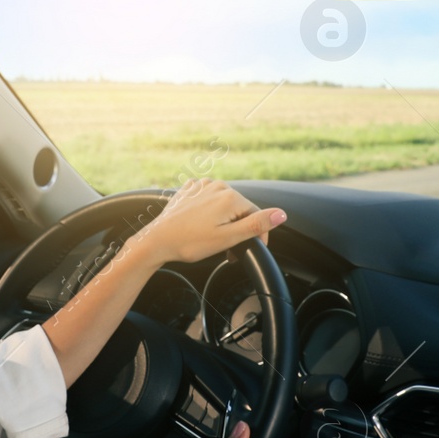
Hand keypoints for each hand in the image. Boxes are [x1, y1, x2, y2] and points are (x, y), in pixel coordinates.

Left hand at [133, 179, 286, 265]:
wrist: (156, 240)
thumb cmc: (189, 242)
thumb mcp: (228, 238)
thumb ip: (256, 225)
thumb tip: (282, 214)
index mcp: (231, 197)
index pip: (257, 215)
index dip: (257, 236)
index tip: (246, 252)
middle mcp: (218, 185)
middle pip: (241, 210)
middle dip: (239, 229)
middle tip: (227, 251)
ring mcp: (202, 185)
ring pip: (225, 205)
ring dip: (224, 222)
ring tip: (211, 240)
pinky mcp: (190, 190)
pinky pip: (208, 200)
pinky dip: (209, 213)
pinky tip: (200, 226)